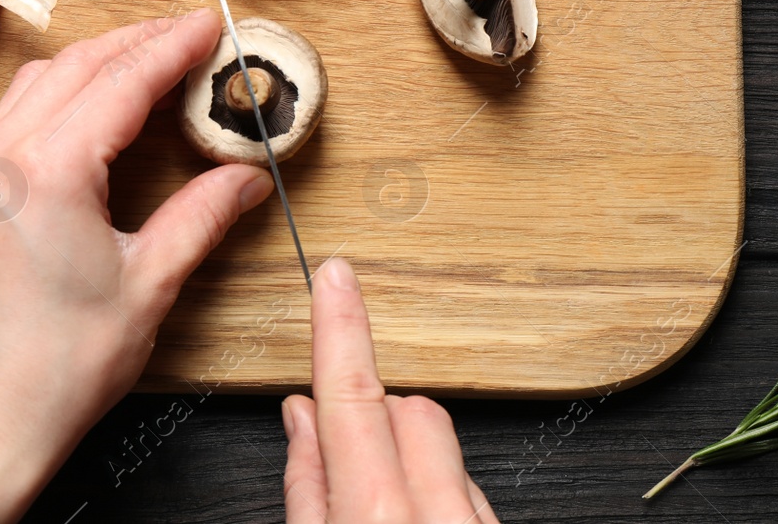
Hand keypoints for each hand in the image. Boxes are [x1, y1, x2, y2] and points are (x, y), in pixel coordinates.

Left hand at [0, 10, 273, 523]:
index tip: (210, 25)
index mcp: (48, 169)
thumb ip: (200, 217)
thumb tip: (243, 179)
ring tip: (151, 62)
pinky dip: (63, 92)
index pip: (122, 79)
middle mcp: (1, 155)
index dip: (173, 46)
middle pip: (79, 64)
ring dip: (98, 61)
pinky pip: (17, 112)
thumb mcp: (148, 285)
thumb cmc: (52, 370)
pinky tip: (96, 108)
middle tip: (191, 35)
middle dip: (139, 41)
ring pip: (42, 81)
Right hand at [283, 258, 499, 523]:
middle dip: (377, 421)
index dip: (339, 327)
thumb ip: (306, 490)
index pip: (352, 393)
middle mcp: (437, 515)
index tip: (336, 277)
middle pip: (411, 411)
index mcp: (374, 516)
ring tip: (383, 518)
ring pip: (448, 449)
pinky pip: (474, 489)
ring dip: (413, 465)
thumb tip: (303, 423)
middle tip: (345, 471)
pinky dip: (443, 497)